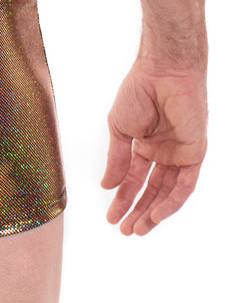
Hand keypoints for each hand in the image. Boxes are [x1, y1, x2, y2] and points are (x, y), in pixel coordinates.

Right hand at [101, 59, 206, 234]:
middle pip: (151, 189)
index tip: (111, 216)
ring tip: (138, 228)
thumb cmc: (139, 91)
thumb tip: (108, 185)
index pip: (133, 178)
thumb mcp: (119, 129)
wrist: (162, 73)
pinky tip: (157, 213)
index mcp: (144, 144)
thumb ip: (116, 159)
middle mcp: (163, 152)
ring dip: (153, 211)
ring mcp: (179, 153)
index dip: (122, 198)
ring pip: (168, 191)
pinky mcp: (194, 153)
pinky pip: (185, 184)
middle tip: (124, 229)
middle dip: (138, 211)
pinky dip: (172, 201)